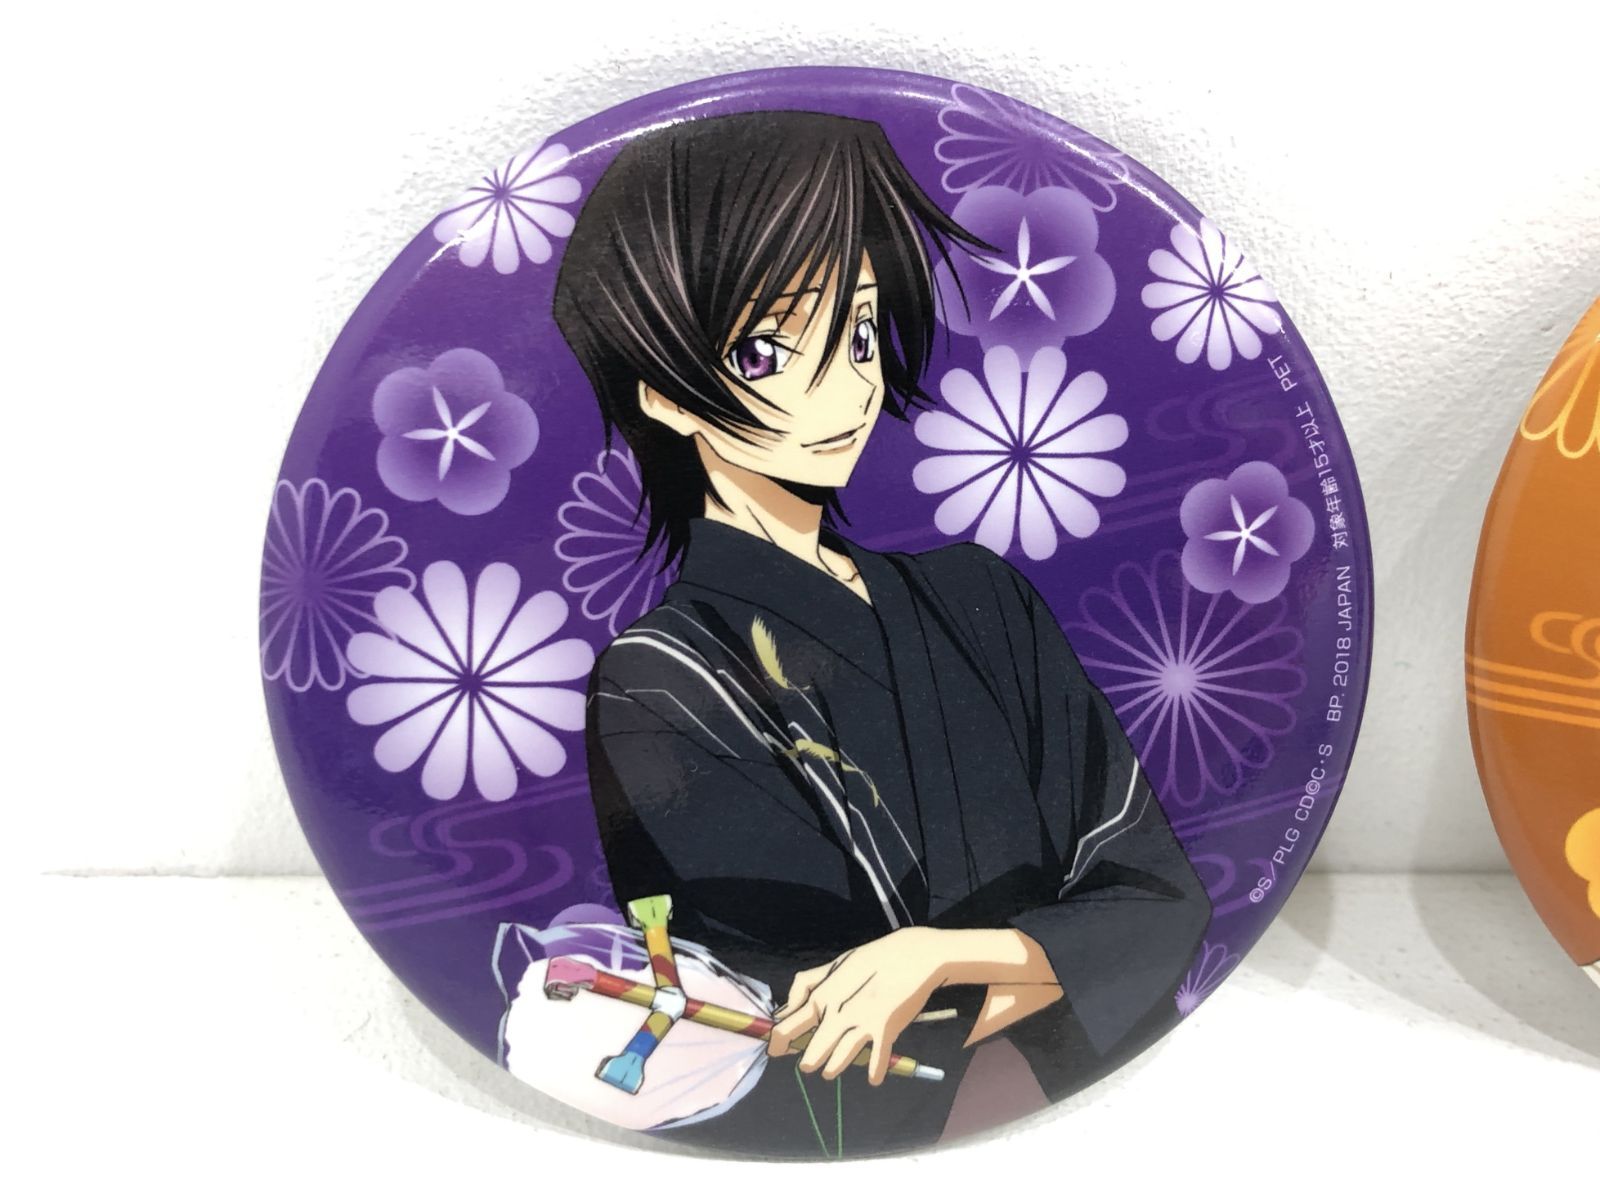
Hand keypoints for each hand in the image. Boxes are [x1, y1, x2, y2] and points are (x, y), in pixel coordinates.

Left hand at [767, 927, 952, 1085]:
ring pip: (840, 1059)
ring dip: (834, 1068)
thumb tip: (788, 1007)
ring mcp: (862, 1024)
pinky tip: (872, 1079)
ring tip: (829, 1072)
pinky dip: (875, 1071)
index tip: (776, 1050)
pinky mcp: (885, 1031)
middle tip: (807, 1066)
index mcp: (823, 996)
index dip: (779, 1042)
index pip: (789, 1025)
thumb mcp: (835, 965)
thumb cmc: (871, 959)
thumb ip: (808, 984)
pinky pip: (876, 1059)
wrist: (911, 957)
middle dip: (808, 1060)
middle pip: (814, 1050)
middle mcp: (838, 1013)